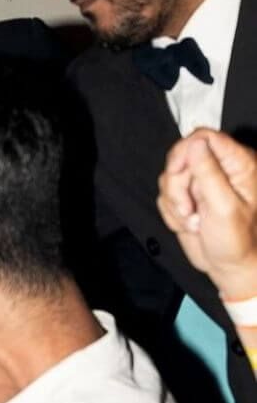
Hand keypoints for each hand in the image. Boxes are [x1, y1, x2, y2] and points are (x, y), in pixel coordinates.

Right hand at [158, 129, 256, 300]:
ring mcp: (201, 182)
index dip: (184, 152)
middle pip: (180, 157)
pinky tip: (190, 223)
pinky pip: (165, 195)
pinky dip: (172, 212)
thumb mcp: (223, 206)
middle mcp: (219, 168)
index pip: (203, 137)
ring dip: (175, 203)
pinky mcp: (188, 196)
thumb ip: (209, 173)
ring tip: (193, 221)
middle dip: (177, 186)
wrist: (229, 265)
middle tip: (189, 209)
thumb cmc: (236, 241)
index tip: (176, 172)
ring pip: (169, 177)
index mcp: (237, 164)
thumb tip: (196, 143)